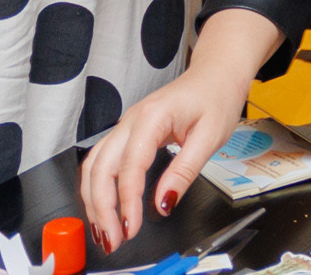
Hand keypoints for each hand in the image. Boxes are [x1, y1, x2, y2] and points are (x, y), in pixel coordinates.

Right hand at [79, 9, 280, 250]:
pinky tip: (105, 207)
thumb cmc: (216, 97)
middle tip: (112, 237)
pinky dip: (98, 186)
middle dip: (101, 206)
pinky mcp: (128, 132)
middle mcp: (132, 119)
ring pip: (95, 164)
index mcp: (153, 116)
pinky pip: (103, 160)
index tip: (131, 227)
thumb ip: (184, 171)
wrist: (216, 74)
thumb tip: (163, 203)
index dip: (127, 201)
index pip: (130, 165)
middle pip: (101, 167)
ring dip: (94, 199)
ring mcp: (127, 125)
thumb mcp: (210, 137)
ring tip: (105, 230)